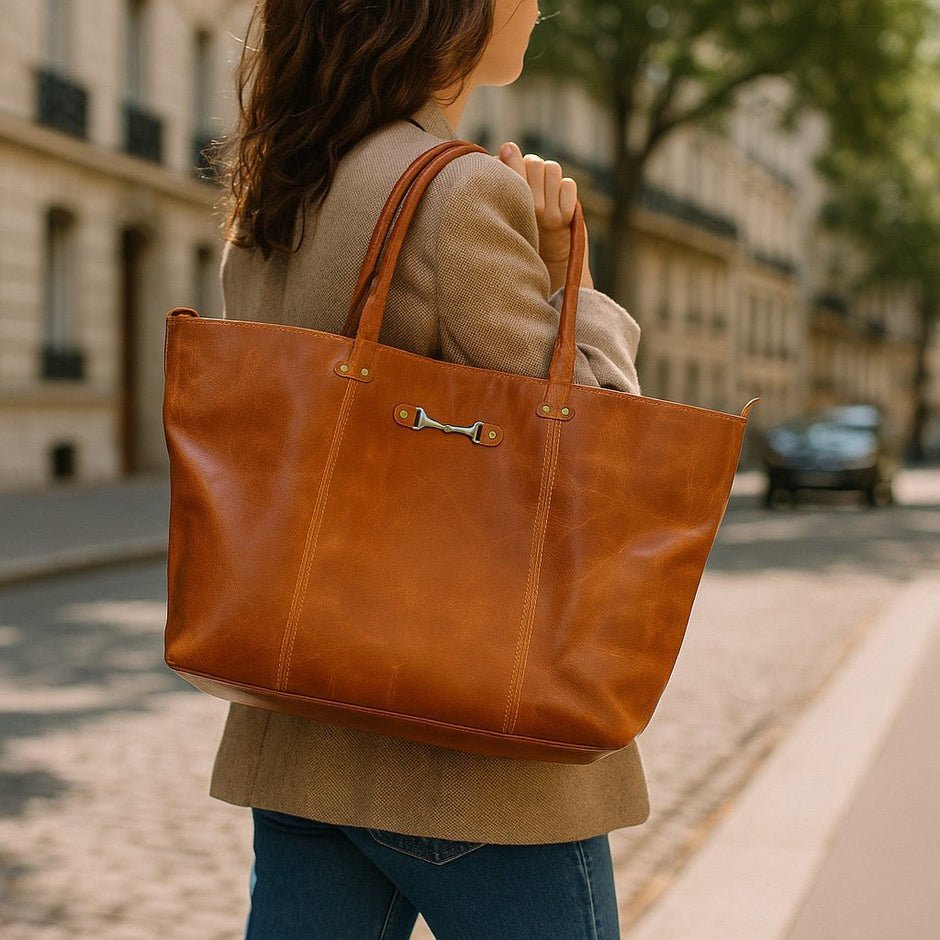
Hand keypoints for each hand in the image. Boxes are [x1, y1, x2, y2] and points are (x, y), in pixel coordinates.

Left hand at [498, 141, 592, 293]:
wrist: (544, 269)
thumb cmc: (518, 245)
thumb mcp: (507, 218)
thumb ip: (505, 188)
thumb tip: (503, 152)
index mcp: (512, 185)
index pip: (512, 158)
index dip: (513, 163)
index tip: (511, 177)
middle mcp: (533, 184)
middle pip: (534, 162)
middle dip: (532, 183)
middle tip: (533, 210)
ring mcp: (553, 191)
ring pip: (552, 169)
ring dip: (549, 192)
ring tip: (545, 217)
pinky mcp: (571, 203)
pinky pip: (568, 185)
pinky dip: (565, 201)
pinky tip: (561, 221)